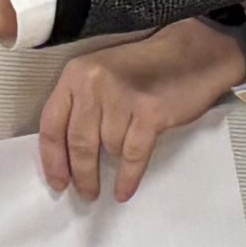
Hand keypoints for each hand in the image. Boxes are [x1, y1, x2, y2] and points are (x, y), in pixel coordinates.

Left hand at [41, 18, 243, 198]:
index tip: (58, 182)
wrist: (193, 53)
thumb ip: (81, 105)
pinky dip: (128, 177)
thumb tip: (67, 155)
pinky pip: (132, 155)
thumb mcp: (102, 75)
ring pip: (108, 149)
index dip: (53, 160)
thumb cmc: (147, 66)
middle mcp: (95, 83)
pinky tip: (124, 190)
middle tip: (86, 193)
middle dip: (81, 174)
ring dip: (112, 166)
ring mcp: (123, 97)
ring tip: (115, 176)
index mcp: (76, 73)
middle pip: (78, 142)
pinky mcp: (150, 113)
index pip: (52, 124)